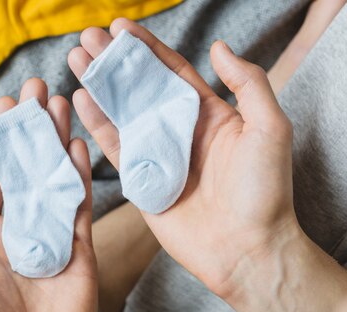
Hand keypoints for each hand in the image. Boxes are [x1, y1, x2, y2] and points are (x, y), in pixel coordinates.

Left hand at [0, 79, 94, 311]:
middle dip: (32, 130)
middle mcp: (20, 227)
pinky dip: (82, 176)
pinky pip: (81, 205)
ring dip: (58, 143)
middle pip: (27, 168)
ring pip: (56, 178)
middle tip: (40, 90)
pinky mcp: (80, 247)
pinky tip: (80, 148)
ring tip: (64, 106)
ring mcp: (52, 234)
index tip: (7, 106)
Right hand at [68, 18, 297, 299]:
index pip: (173, 72)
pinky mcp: (143, 183)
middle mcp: (182, 132)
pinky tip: (82, 99)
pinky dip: (98, 125)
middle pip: (141, 88)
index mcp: (211, 115)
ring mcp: (160, 158)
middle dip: (115, 62)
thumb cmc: (266, 192)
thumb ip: (248, 83)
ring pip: (123, 114)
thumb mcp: (269, 129)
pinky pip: (116, 149)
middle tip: (89, 37)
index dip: (147, 48)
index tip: (121, 27)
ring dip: (100, 86)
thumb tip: (219, 46)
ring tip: (77, 59)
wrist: (249, 251)